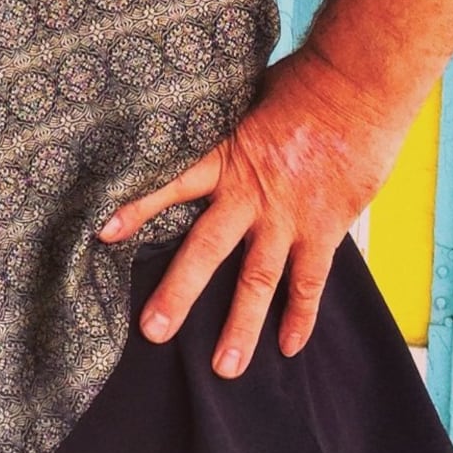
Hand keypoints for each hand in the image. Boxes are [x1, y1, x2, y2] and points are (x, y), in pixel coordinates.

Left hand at [97, 45, 408, 377]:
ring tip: (224, 367)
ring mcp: (286, 218)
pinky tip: (289, 347)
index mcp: (221, 157)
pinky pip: (310, 283)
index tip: (101, 232)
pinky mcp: (323, 230)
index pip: (167, 185)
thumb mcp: (236, 97)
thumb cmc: (292, 85)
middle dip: (178, 293)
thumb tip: (170, 113)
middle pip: (204, 250)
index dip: (135, 207)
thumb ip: (208, 119)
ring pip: (257, 281)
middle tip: (152, 330)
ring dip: (240, 326)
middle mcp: (248, 194)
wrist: (351, 91)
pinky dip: (301, 316)